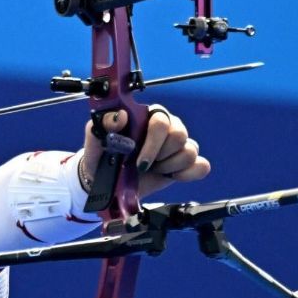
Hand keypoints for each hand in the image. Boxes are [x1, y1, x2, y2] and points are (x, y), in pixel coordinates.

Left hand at [81, 105, 210, 197]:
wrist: (105, 182)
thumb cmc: (101, 155)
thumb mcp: (96, 137)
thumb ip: (106, 122)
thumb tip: (121, 115)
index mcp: (145, 116)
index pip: (161, 121)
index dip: (153, 142)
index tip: (139, 161)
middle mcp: (165, 126)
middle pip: (180, 135)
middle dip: (160, 155)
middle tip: (143, 165)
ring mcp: (177, 145)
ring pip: (190, 151)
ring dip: (168, 166)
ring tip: (152, 169)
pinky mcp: (185, 164)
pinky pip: (202, 166)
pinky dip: (187, 174)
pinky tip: (169, 175)